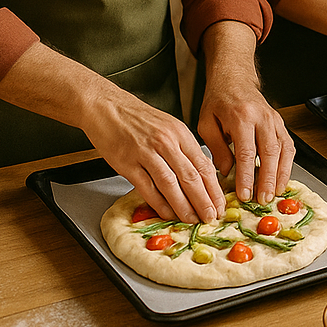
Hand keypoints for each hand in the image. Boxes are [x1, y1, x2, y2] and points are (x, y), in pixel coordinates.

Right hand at [0, 40, 227, 224]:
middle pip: (191, 176)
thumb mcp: (169, 126)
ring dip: (184, 206)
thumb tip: (201, 173)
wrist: (107, 107)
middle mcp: (166, 142)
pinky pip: (147, 188)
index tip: (220, 203)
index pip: (203, 164)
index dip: (213, 187)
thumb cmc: (139, 118)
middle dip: (204, 200)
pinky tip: (168, 213)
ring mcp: (146, 153)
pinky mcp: (127, 163)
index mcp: (180, 133)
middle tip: (211, 217)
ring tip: (192, 219)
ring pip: (171, 185)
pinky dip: (159, 203)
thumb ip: (184, 147)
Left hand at [198, 21, 294, 206]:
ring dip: (281, 174)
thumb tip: (226, 173)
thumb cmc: (218, 101)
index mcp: (241, 117)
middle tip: (264, 199)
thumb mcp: (206, 123)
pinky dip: (288, 164)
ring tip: (275, 193)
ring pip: (284, 150)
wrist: (234, 78)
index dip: (247, 176)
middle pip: (270, 153)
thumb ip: (216, 149)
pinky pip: (289, 145)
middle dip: (267, 179)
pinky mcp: (280, 123)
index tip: (244, 194)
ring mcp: (274, 119)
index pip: (247, 152)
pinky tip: (282, 178)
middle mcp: (262, 117)